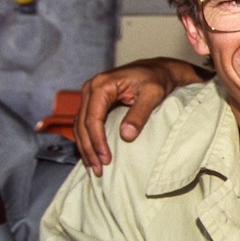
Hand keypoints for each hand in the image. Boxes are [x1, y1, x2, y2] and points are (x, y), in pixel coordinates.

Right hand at [76, 57, 207, 175]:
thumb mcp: (153, 94)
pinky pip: (86, 124)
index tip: (106, 159)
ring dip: (86, 149)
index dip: (98, 141)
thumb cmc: (157, 80)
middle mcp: (91, 88)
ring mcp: (90, 95)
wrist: (159, 70)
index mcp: (102, 84)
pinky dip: (89, 141)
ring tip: (94, 169)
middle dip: (89, 149)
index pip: (93, 118)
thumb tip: (126, 136)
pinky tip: (93, 157)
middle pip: (83, 124)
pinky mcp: (94, 103)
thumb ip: (140, 113)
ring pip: (81, 126)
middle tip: (98, 170)